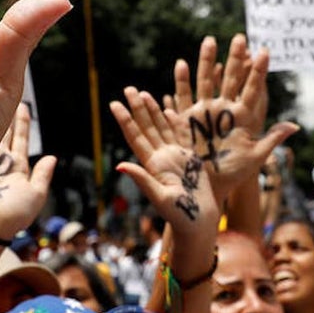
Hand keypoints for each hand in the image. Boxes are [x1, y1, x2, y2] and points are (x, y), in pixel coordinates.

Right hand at [0, 103, 55, 240]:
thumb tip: (53, 158)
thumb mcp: (35, 196)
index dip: (22, 124)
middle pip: (4, 133)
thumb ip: (43, 176)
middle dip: (6, 115)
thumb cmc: (13, 216)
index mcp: (17, 171)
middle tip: (7, 93)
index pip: (21, 141)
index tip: (23, 107)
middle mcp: (0, 164)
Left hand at [111, 87, 219, 232]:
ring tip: (143, 93)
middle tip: (128, 88)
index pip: (135, 137)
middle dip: (137, 108)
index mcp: (153, 166)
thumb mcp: (160, 199)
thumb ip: (143, 180)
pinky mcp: (189, 160)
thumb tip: (120, 165)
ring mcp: (174, 159)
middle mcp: (161, 159)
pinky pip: (180, 137)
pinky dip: (174, 123)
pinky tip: (168, 110)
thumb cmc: (180, 217)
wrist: (199, 224)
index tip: (114, 104)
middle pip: (146, 128)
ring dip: (152, 111)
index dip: (125, 120)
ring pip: (161, 129)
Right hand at [164, 35, 296, 201]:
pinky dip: (182, 80)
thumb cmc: (236, 173)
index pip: (253, 88)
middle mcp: (225, 110)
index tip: (264, 51)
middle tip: (240, 37)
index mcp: (243, 117)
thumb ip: (272, 139)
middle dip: (235, 58)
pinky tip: (181, 64)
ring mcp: (206, 112)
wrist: (211, 185)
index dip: (258, 71)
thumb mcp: (256, 156)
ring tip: (209, 40)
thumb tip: (295, 125)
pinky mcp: (188, 119)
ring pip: (207, 80)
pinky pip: (185, 96)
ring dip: (207, 61)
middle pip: (231, 78)